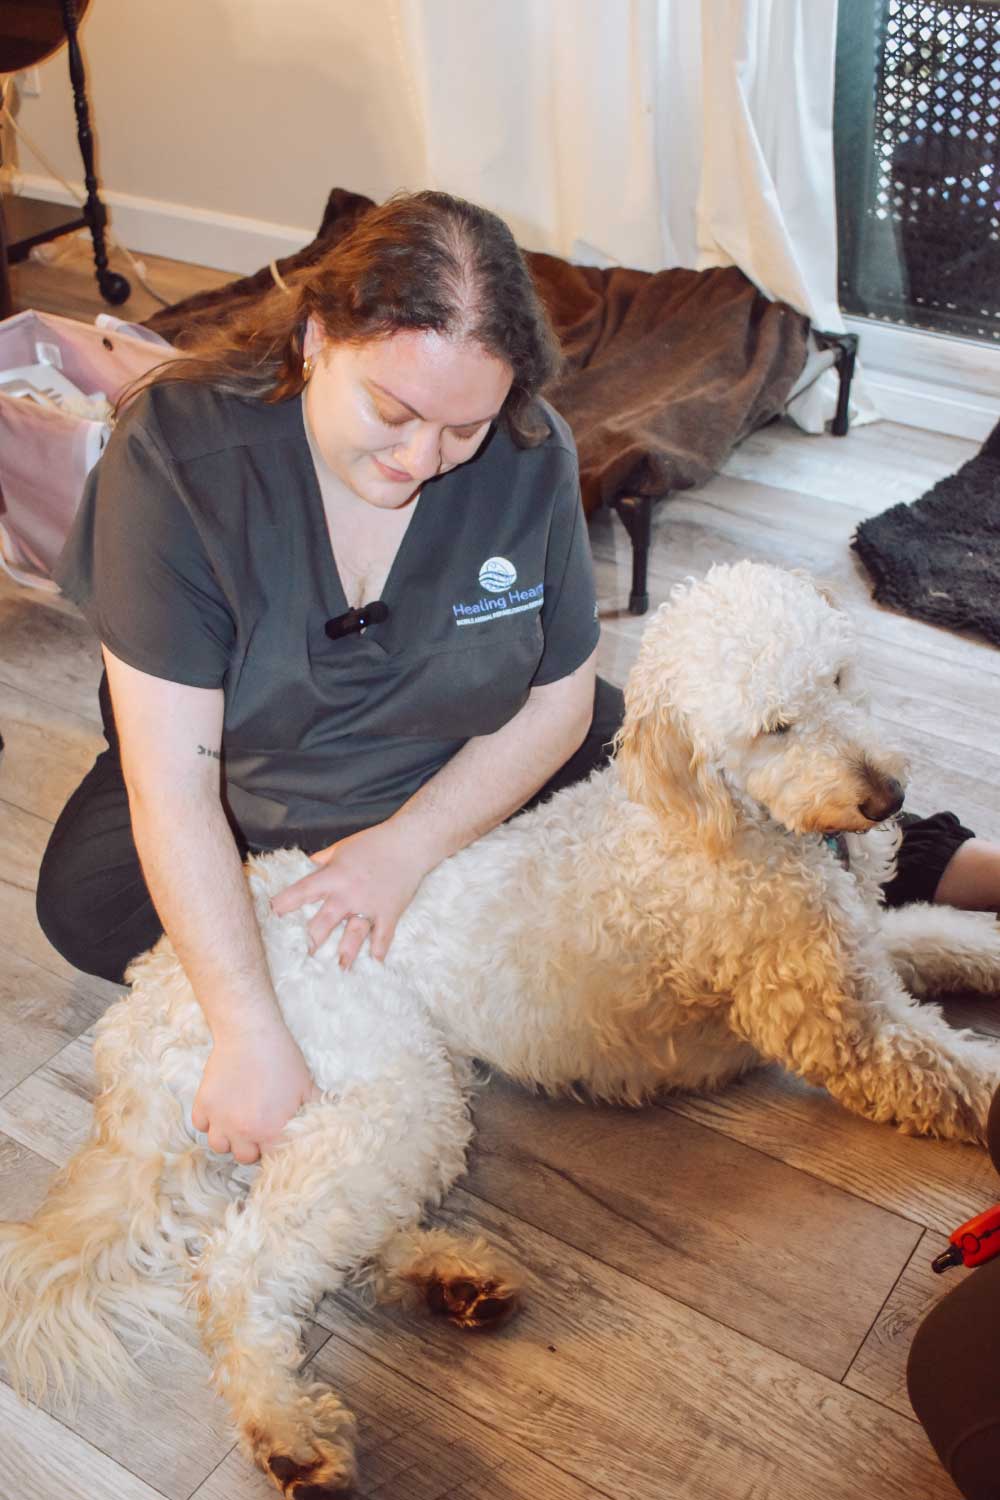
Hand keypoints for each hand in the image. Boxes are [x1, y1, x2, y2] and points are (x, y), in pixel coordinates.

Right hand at [191, 1019, 319, 1163]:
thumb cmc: (281, 1058)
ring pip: (219, 1146)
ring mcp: (220, 1119)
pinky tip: (220, 1108)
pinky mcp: (202, 1104)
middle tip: (256, 1127)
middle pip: (244, 1157)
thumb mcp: (306, 1085)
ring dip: (228, 1137)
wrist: (251, 1033)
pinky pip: (200, 1125)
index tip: (274, 1137)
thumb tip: (322, 1124)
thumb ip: (313, 1110)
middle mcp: (243, 1130)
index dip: (274, 1148)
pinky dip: (208, 1120)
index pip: (271, 1158)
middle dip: (251, 1145)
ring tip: (236, 1121)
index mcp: (271, 1130)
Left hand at [270, 819, 432, 968]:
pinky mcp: (390, 912)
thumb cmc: (373, 842)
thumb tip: (305, 867)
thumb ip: (322, 860)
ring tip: (339, 969)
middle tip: (302, 954)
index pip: (303, 891)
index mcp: (334, 876)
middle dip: (312, 938)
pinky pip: (384, 935)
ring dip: (346, 952)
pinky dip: (380, 950)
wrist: (409, 843)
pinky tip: (374, 963)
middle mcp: (349, 894)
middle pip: (325, 920)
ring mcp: (370, 906)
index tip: (271, 915)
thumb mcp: (342, 848)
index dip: (285, 903)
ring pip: (355, 933)